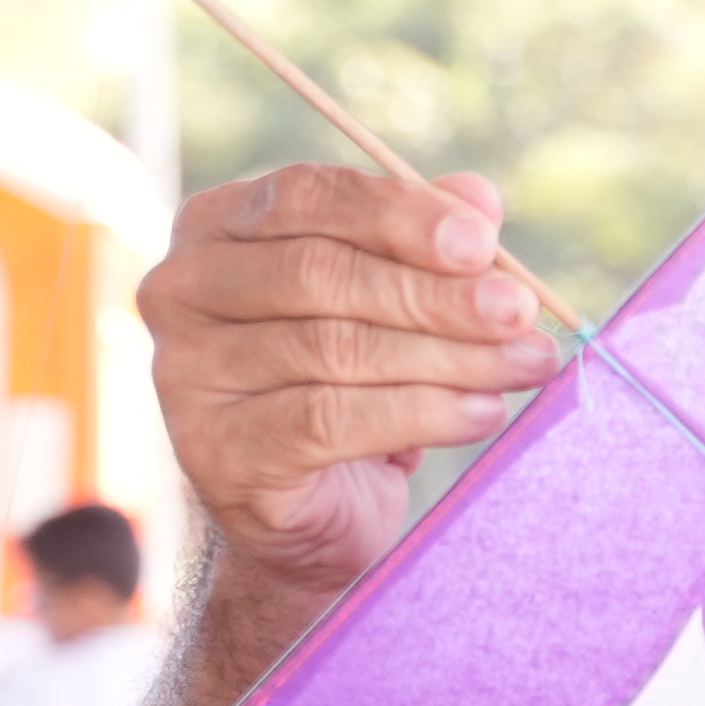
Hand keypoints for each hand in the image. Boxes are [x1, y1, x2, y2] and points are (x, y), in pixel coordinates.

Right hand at [139, 164, 560, 606]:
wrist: (315, 509)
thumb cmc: (355, 381)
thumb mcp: (396, 299)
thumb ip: (430, 242)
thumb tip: (480, 199)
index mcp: (216, 226)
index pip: (305, 196)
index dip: (399, 215)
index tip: (482, 244)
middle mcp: (181, 290)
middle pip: (319, 273)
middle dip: (434, 294)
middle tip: (518, 312)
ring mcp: (187, 372)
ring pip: (332, 348)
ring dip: (447, 357)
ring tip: (523, 366)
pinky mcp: (216, 448)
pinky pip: (330, 419)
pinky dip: (421, 414)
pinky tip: (482, 413)